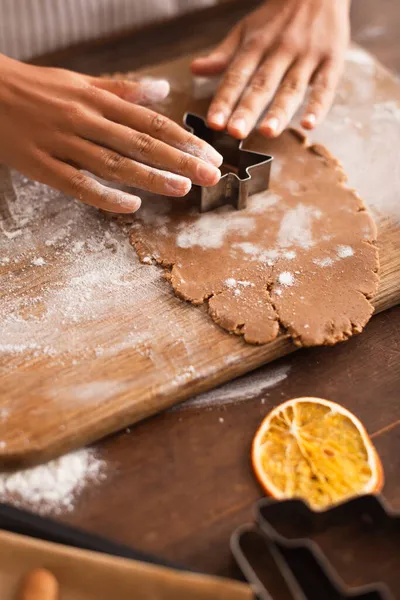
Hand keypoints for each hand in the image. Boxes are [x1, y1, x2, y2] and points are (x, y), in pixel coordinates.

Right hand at [0, 56, 222, 212]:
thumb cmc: (35, 88)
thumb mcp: (80, 81)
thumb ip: (122, 89)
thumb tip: (161, 89)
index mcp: (96, 98)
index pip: (149, 121)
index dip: (182, 139)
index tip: (208, 154)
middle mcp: (84, 119)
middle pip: (140, 142)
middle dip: (179, 159)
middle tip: (210, 174)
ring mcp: (63, 143)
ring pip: (114, 163)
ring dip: (151, 177)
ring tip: (182, 189)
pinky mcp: (42, 166)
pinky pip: (78, 185)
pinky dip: (106, 197)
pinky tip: (132, 205)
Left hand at [191, 0, 350, 138]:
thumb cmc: (278, 17)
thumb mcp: (247, 30)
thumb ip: (223, 54)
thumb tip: (194, 69)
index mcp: (256, 45)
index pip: (236, 76)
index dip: (224, 100)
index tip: (214, 123)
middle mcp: (280, 50)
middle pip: (262, 84)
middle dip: (248, 110)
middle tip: (235, 133)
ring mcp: (307, 55)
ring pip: (292, 87)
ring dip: (280, 111)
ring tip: (268, 132)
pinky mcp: (333, 59)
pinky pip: (326, 86)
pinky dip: (319, 106)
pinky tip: (309, 125)